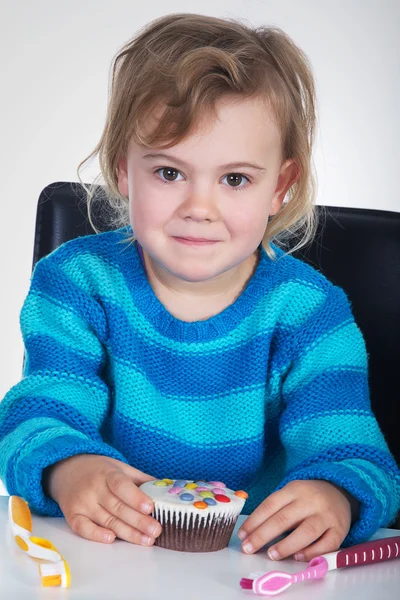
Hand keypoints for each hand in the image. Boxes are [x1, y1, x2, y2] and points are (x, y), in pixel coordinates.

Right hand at [44, 454, 160, 545]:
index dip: (135, 497)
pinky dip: (96, 534)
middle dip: (138, 521)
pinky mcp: (72, 515)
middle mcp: (93, 488)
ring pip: (106, 520)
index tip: (150, 507)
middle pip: (117, 507)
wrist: (67, 469)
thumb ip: (140, 479)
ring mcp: (82, 502)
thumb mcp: (120, 467)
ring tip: (146, 540)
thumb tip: (165, 489)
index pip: (121, 485)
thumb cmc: (100, 470)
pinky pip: (83, 528)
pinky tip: (112, 539)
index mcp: (107, 473)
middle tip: (156, 531)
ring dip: (127, 533)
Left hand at [237, 480, 354, 560]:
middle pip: (284, 519)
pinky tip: (297, 558)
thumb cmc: (307, 497)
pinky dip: (311, 553)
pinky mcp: (340, 530)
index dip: (254, 521)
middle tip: (248, 548)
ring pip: (306, 532)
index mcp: (295, 489)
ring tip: (271, 555)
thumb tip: (252, 532)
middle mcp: (311, 501)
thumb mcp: (291, 493)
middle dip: (263, 535)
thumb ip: (276, 509)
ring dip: (286, 545)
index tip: (242, 535)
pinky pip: (326, 544)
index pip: (270, 505)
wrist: (340, 491)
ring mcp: (327, 515)